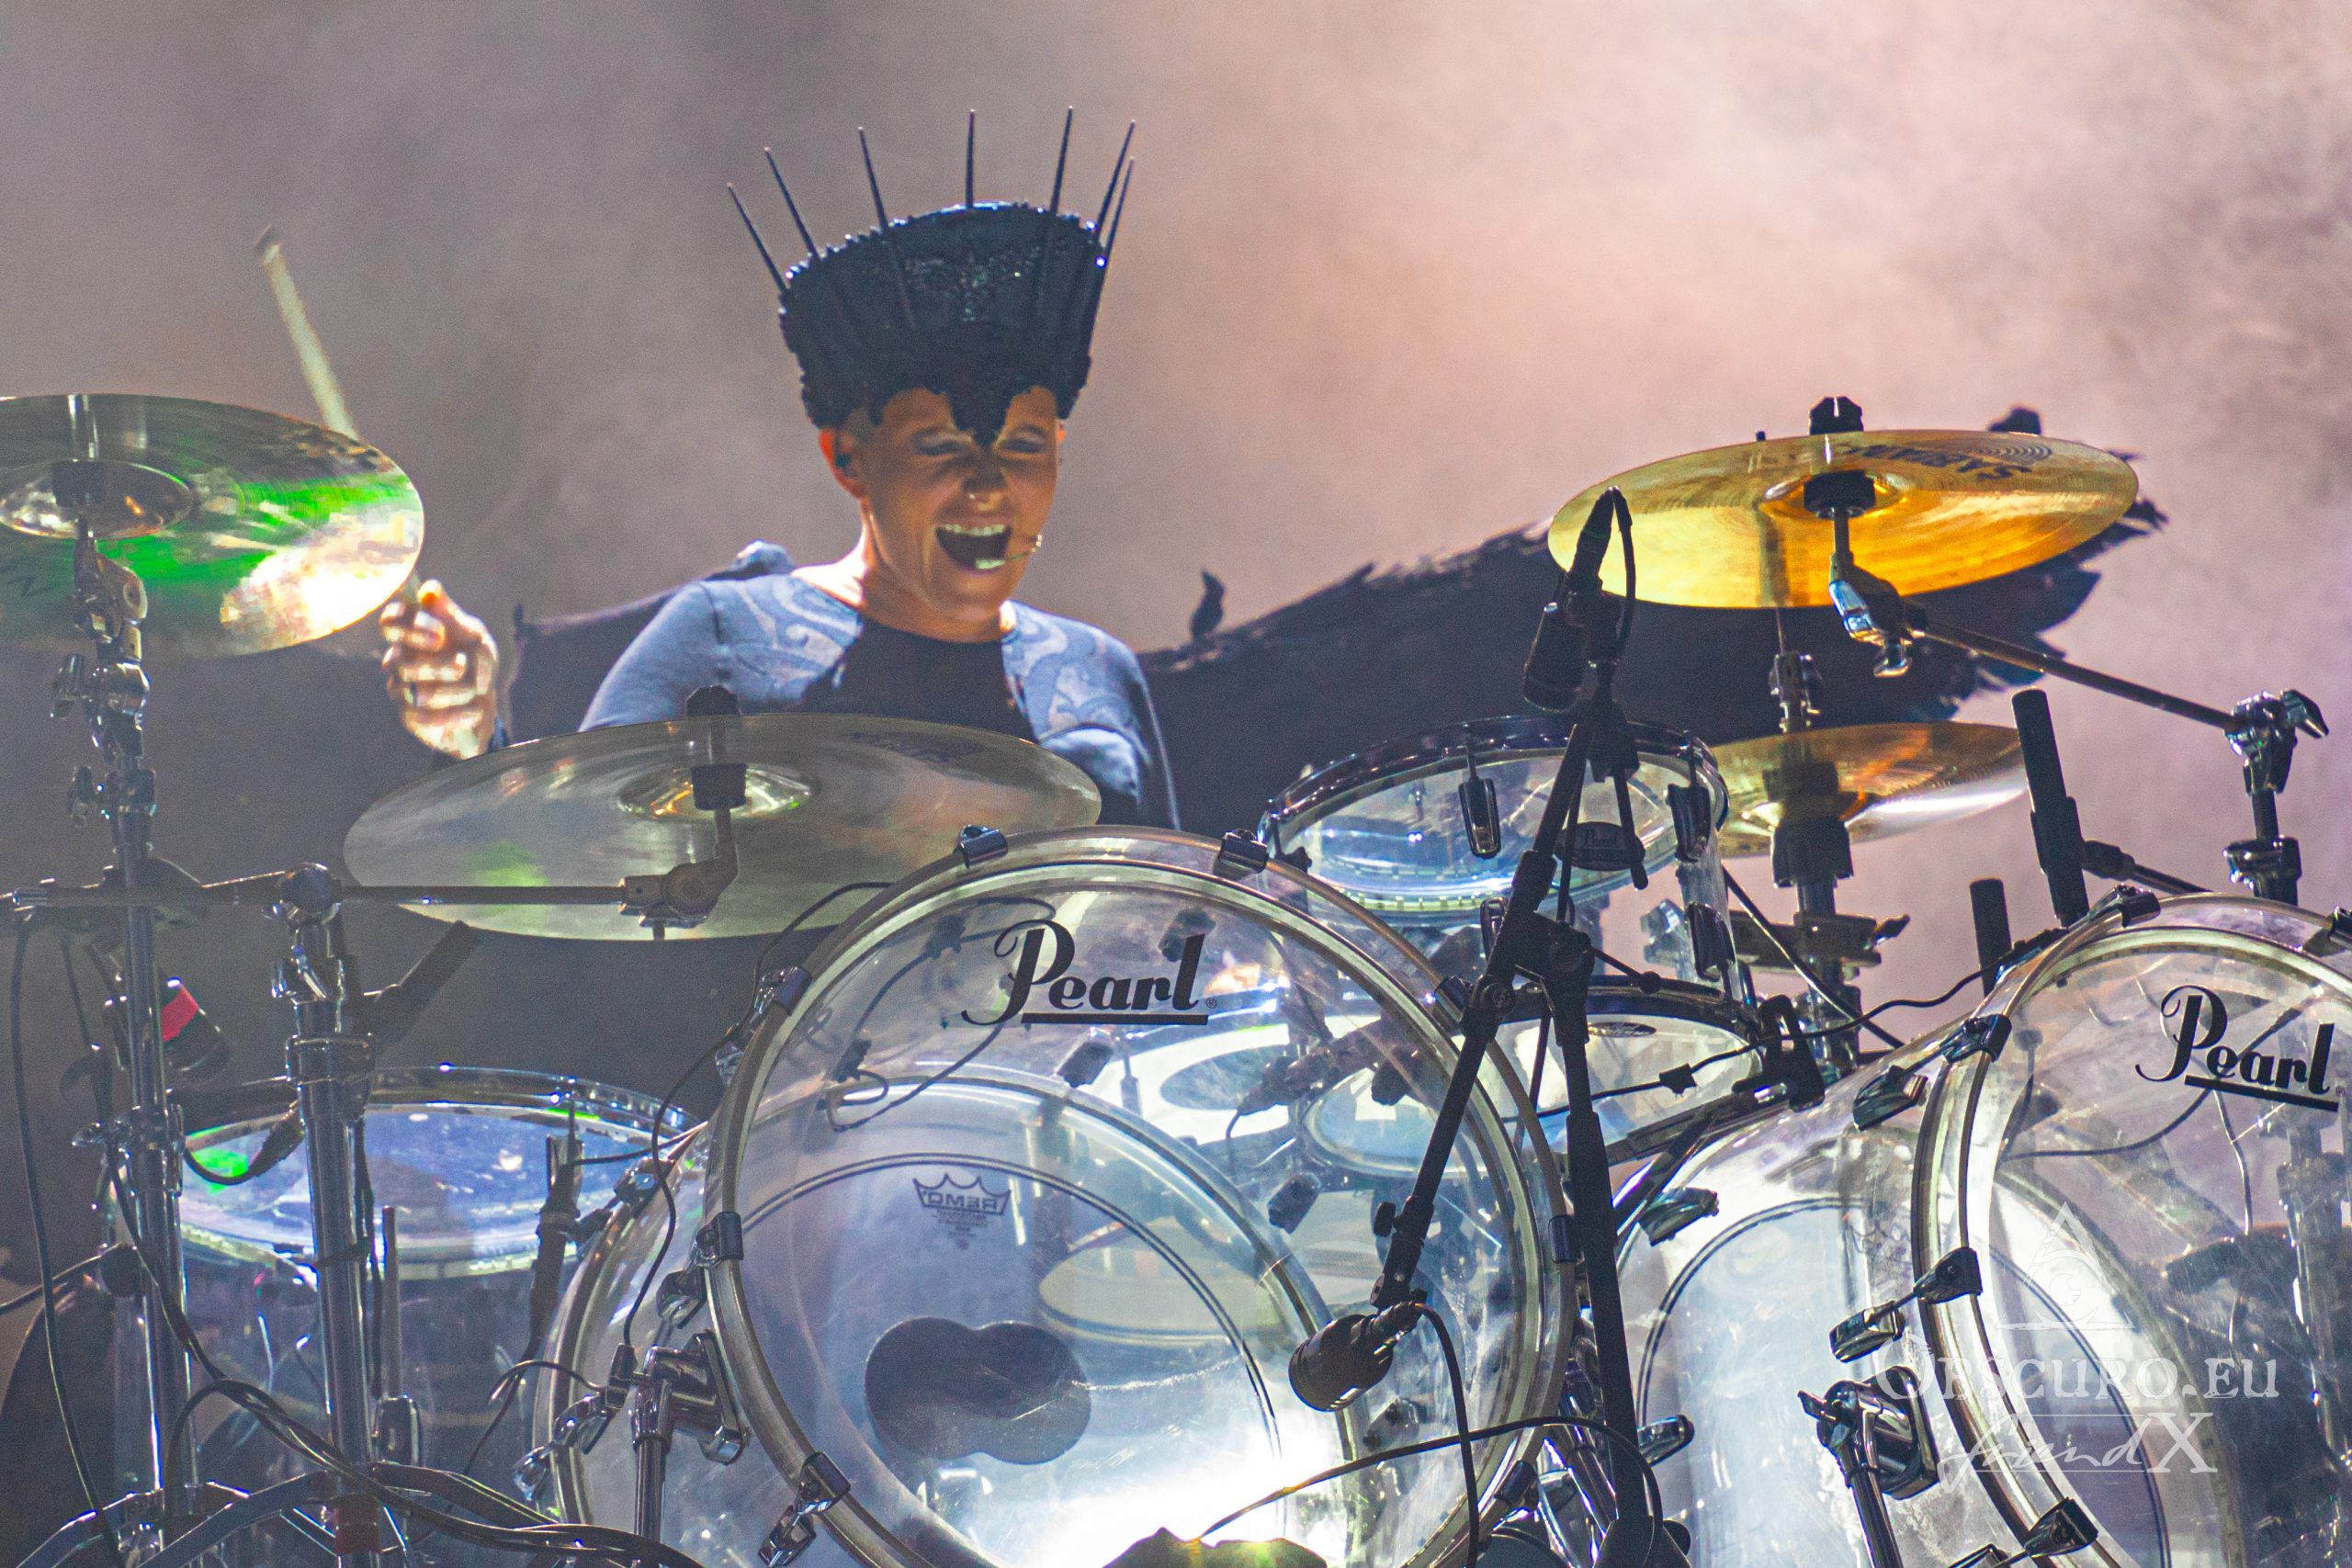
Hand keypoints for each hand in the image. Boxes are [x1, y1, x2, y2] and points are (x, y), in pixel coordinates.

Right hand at [381, 580, 499, 756]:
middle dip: (438, 666)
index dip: (411, 629)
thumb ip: (451, 615)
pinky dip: (456, 715)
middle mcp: (398, 660)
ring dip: (455, 691)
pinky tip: (474, 711)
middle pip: (401, 663)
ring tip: (475, 690)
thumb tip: (429, 589)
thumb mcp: (473, 637)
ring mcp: (400, 689)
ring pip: (416, 692)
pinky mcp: (410, 718)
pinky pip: (424, 718)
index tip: (440, 636)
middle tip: (462, 665)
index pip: (390, 622)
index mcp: (411, 634)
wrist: (485, 704)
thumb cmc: (476, 663)